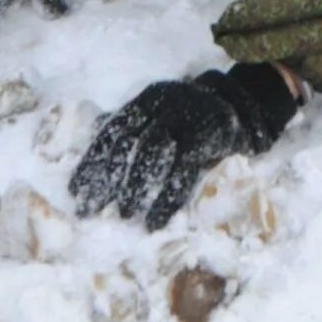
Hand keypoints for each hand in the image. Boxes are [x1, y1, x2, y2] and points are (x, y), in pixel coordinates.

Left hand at [70, 64, 301, 229]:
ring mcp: (185, 116)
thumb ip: (134, 129)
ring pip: (152, 151)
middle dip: (105, 178)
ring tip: (123, 215)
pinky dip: (167, 197)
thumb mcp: (163, 115)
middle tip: (90, 210)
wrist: (245, 106)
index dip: (91, 161)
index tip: (75, 191)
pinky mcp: (206, 134)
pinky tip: (154, 220)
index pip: (111, 131)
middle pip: (127, 142)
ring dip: (134, 186)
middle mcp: (162, 103)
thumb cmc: (195, 119)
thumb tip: (95, 157)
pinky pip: (182, 169)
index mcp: (146, 100)